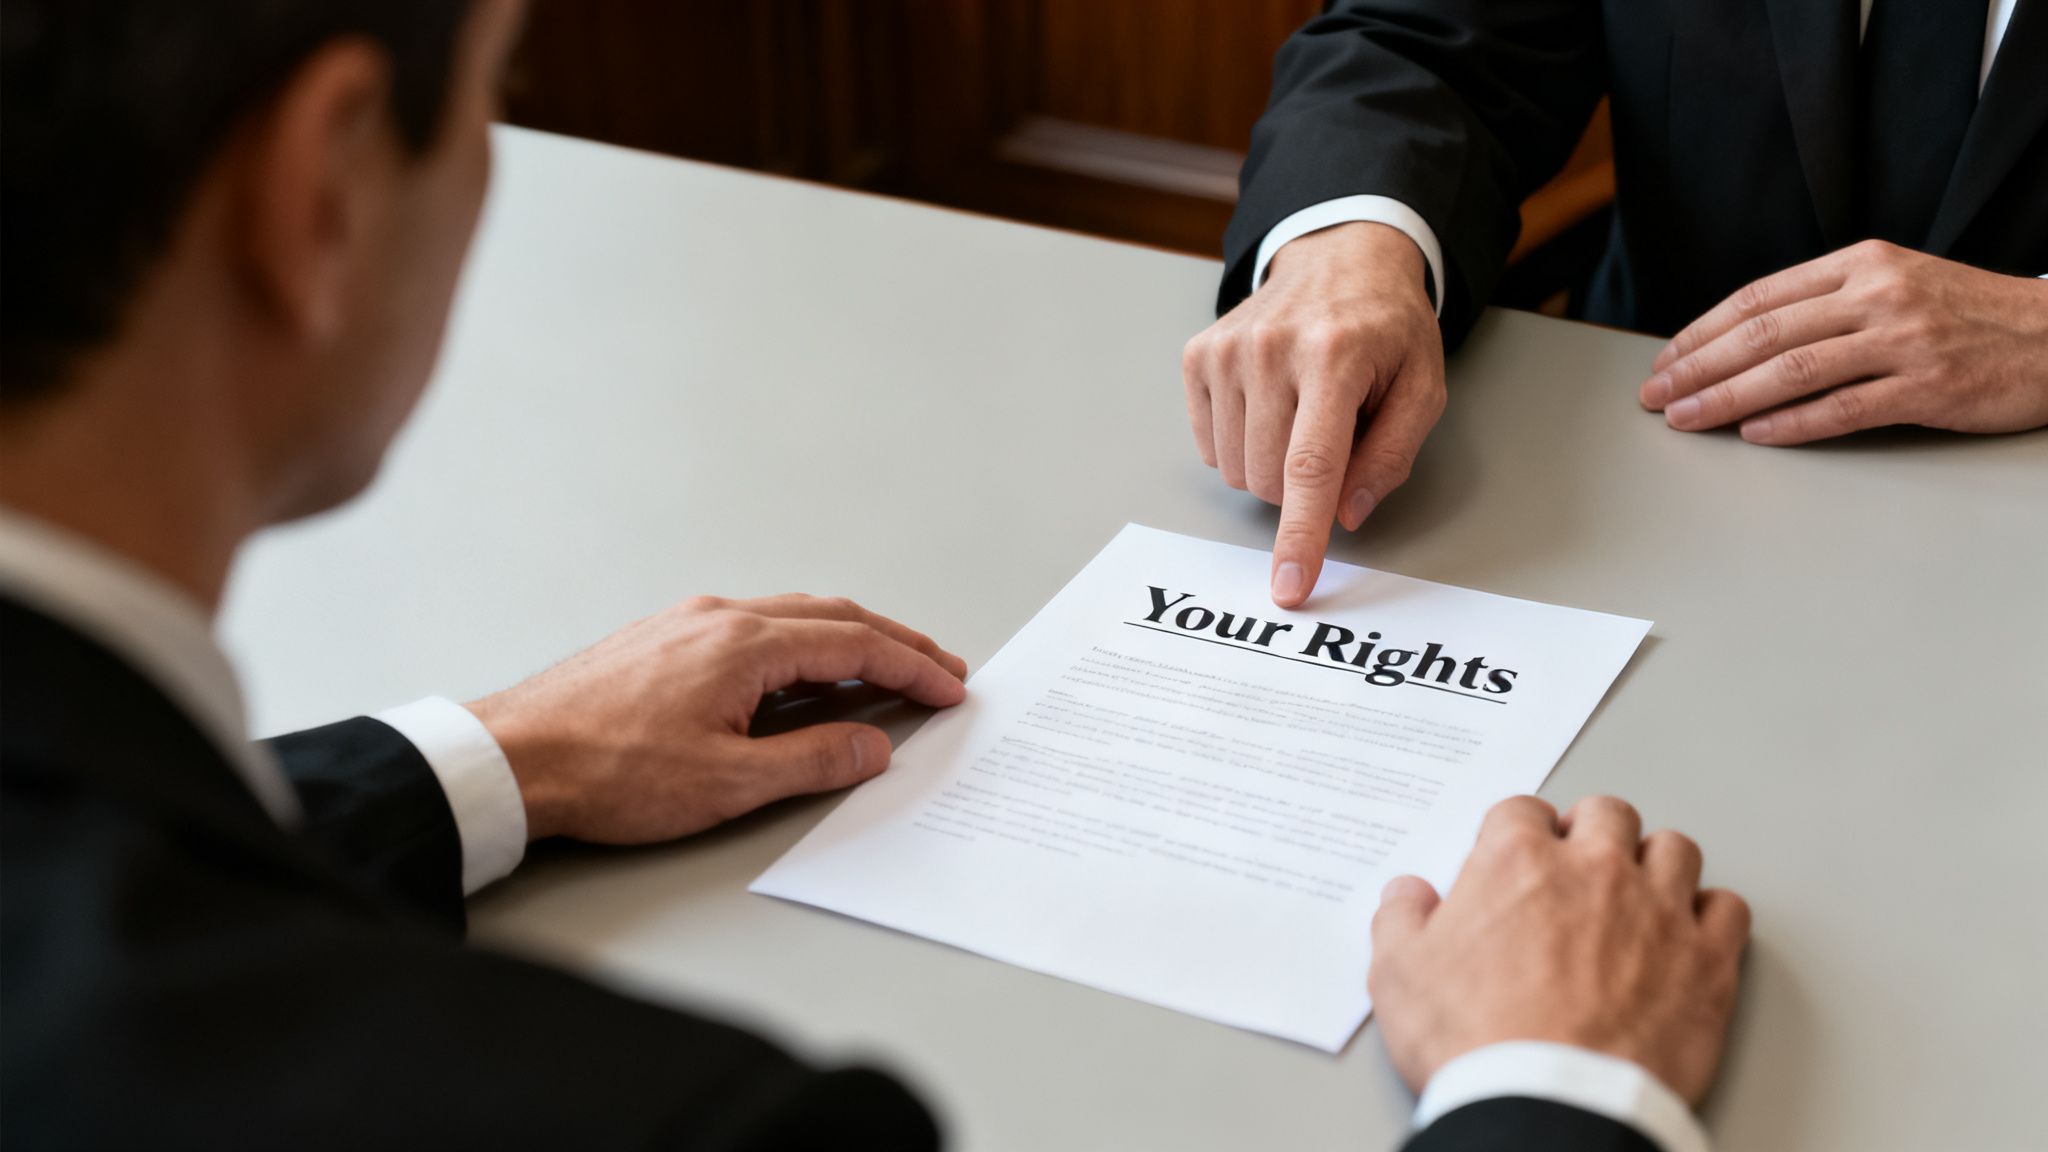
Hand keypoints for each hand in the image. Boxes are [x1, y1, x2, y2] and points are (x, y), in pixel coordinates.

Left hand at [465, 594, 968, 842]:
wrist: (513, 759)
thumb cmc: (607, 772)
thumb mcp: (728, 783)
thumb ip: (813, 760)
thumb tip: (874, 746)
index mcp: (744, 644)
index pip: (854, 644)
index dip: (912, 665)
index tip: (951, 686)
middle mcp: (719, 617)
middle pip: (830, 615)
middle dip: (892, 642)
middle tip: (937, 669)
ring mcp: (687, 622)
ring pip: (790, 616)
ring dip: (845, 639)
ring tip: (881, 670)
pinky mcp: (661, 640)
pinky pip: (753, 627)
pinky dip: (799, 644)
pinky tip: (799, 675)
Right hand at [1182, 222, 1444, 607]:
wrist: (1340, 257)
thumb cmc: (1386, 328)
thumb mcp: (1423, 387)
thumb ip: (1392, 456)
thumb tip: (1346, 514)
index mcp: (1335, 357)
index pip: (1310, 467)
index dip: (1300, 535)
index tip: (1289, 585)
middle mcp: (1271, 350)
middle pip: (1268, 480)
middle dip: (1302, 489)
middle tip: (1334, 440)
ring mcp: (1227, 350)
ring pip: (1235, 470)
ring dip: (1271, 466)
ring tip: (1302, 414)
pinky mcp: (1199, 355)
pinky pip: (1211, 447)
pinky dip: (1242, 444)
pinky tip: (1269, 405)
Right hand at [1368, 796, 1749, 1105]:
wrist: (1550, 1105)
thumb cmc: (1476, 1042)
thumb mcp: (1398, 976)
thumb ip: (1400, 919)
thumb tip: (1407, 894)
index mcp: (1517, 861)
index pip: (1521, 811)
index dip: (1516, 834)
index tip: (1514, 858)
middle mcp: (1595, 870)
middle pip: (1607, 814)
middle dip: (1590, 833)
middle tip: (1577, 868)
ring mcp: (1658, 911)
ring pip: (1674, 849)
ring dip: (1654, 863)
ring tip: (1638, 893)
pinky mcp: (1707, 962)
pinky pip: (1727, 909)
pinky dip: (1710, 915)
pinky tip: (1689, 933)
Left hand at [1642, 240, 2047, 443]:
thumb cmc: (1968, 313)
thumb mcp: (1896, 282)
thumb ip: (1828, 302)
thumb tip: (1744, 339)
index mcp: (1861, 262)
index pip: (1758, 298)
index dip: (1701, 332)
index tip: (1664, 361)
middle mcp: (1877, 294)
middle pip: (1763, 333)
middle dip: (1696, 367)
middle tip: (1655, 396)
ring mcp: (1904, 340)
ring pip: (1792, 370)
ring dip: (1727, 397)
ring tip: (1686, 418)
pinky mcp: (1928, 386)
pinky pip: (1844, 408)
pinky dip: (1792, 424)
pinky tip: (1755, 435)